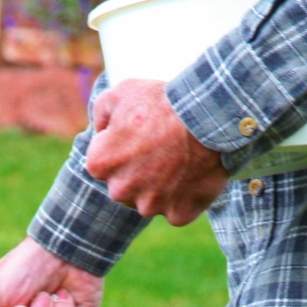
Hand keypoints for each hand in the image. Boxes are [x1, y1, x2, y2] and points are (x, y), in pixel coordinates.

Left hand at [86, 79, 229, 225]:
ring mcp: (150, 206)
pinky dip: (184, 199)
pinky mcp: (177, 214)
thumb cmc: (163, 103)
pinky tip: (192, 177)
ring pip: (150, 200)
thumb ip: (101, 112)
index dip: (120, 146)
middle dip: (137, 170)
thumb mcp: (121, 92)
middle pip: (125, 184)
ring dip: (160, 186)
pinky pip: (177, 211)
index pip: (103, 161)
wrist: (207, 118)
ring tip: (178, 161)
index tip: (138, 134)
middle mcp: (119, 191)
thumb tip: (101, 130)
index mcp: (100, 163)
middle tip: (160, 148)